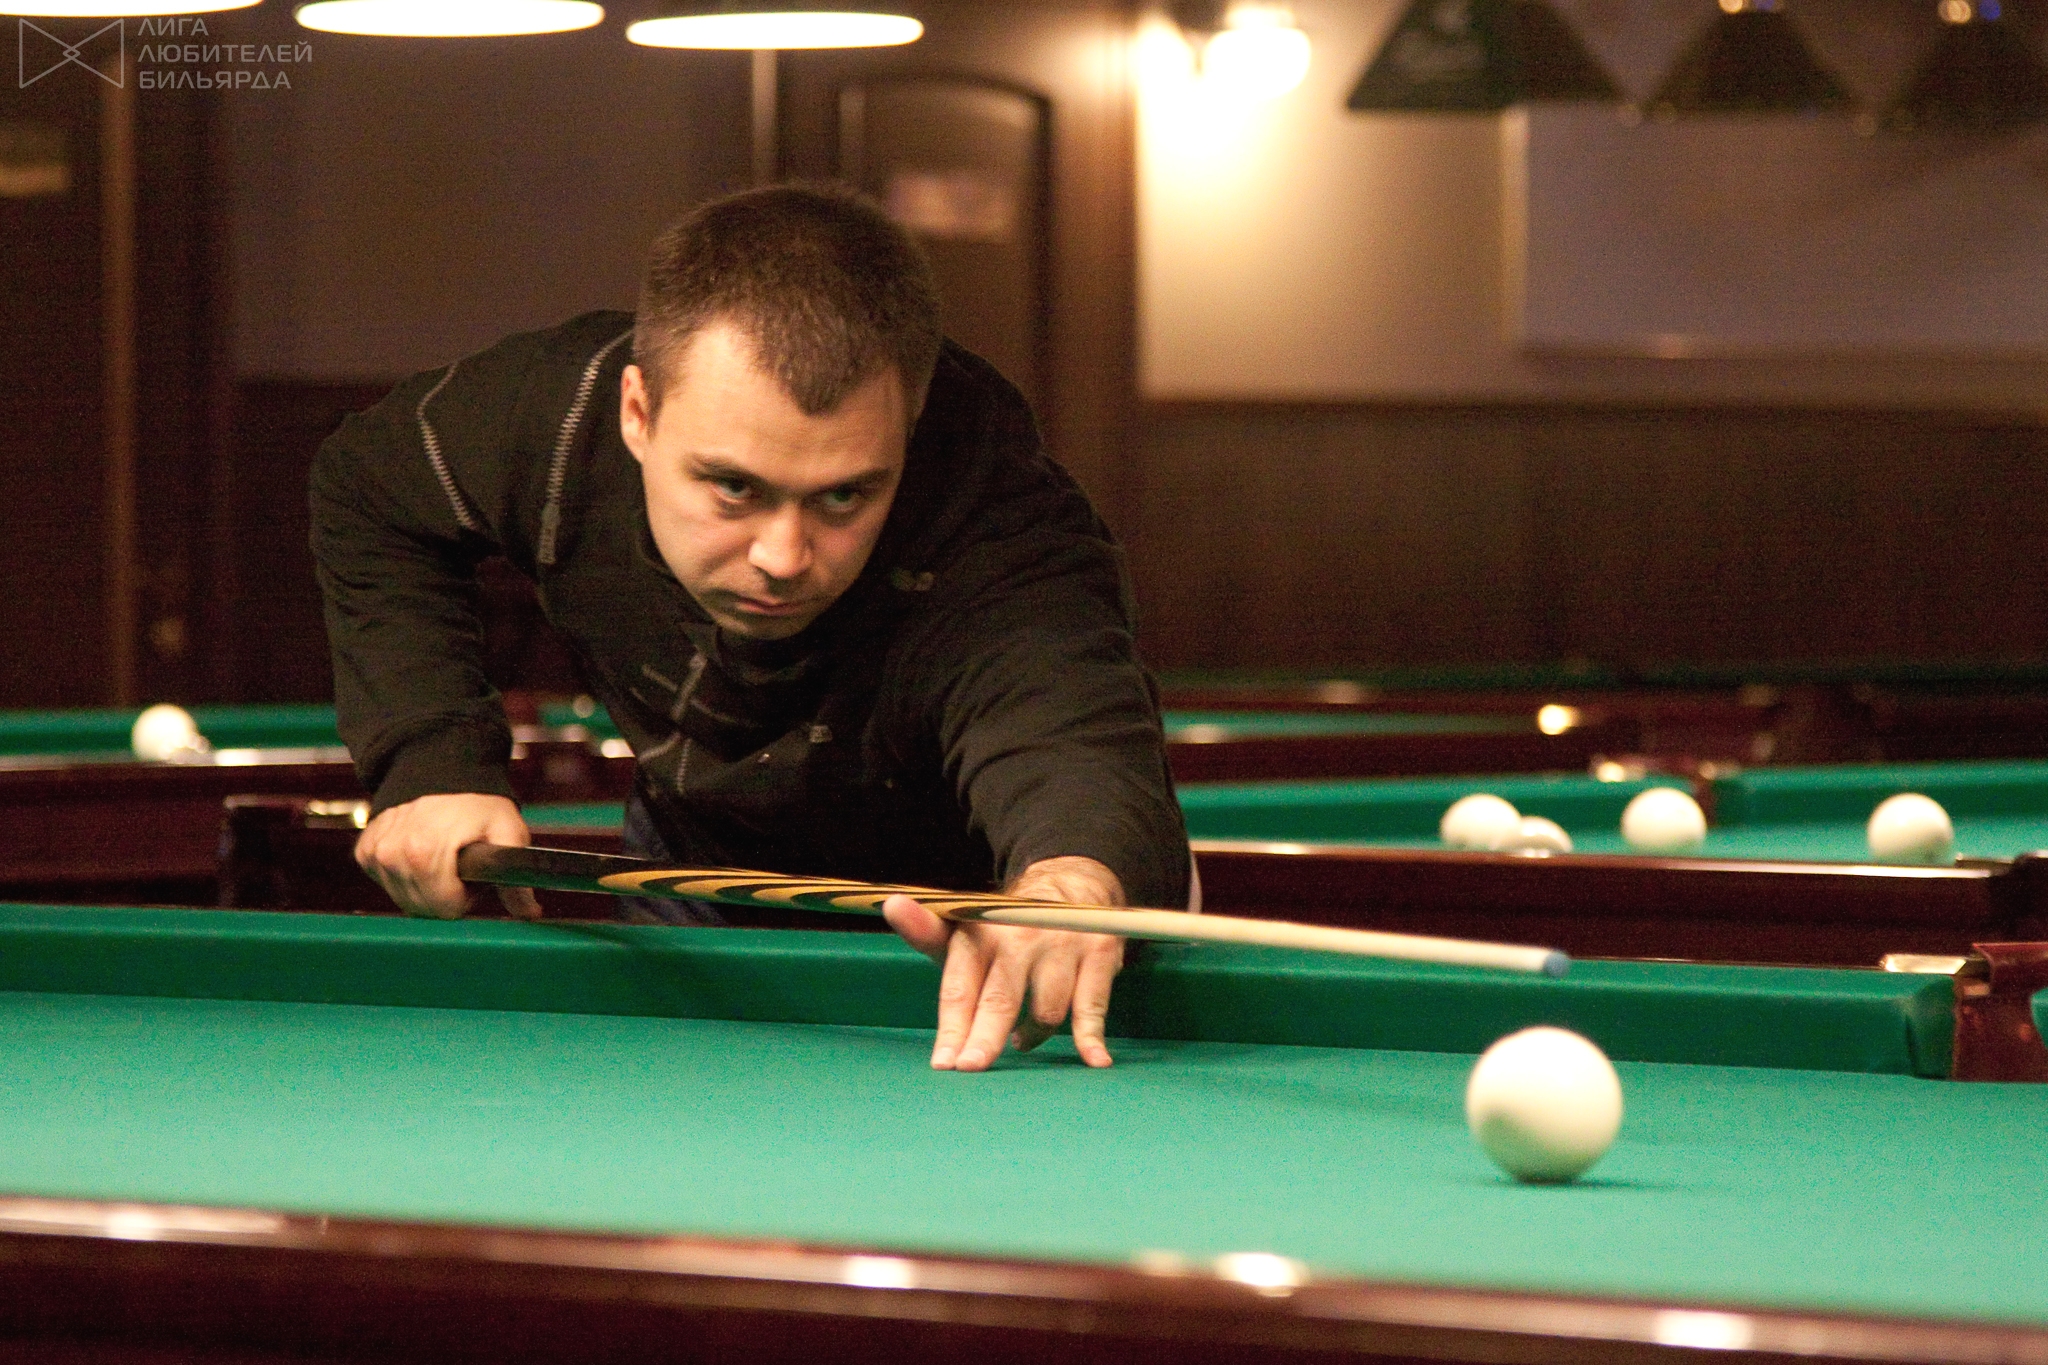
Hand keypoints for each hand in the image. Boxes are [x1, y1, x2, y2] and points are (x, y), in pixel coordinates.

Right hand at [354, 793, 539, 919]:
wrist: (441, 769)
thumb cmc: (478, 802)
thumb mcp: (507, 833)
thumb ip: (517, 879)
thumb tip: (530, 913)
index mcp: (424, 854)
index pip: (446, 909)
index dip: (468, 897)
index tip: (473, 873)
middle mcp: (393, 855)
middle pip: (424, 908)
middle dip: (447, 894)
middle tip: (460, 864)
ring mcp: (376, 854)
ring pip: (405, 899)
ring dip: (426, 887)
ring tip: (442, 856)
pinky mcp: (365, 852)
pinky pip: (387, 883)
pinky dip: (405, 876)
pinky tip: (418, 853)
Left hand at [883, 856, 1125, 1071]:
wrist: (1069, 888)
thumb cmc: (1005, 930)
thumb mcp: (965, 931)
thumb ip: (926, 932)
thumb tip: (891, 905)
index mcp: (980, 934)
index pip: (960, 986)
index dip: (952, 1027)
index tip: (944, 1063)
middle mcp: (1019, 937)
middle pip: (1000, 998)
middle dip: (984, 1036)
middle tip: (970, 1068)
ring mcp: (1060, 945)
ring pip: (1046, 1009)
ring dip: (1033, 1036)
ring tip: (1021, 1041)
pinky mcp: (1097, 954)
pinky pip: (1092, 1005)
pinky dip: (1092, 1036)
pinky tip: (1094, 1059)